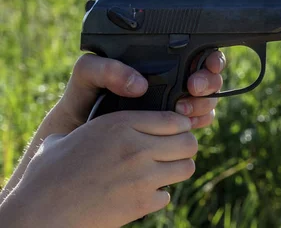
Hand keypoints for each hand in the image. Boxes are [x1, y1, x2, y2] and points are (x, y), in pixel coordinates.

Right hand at [0, 111, 197, 227]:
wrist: (41, 211)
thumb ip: (94, 128)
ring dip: (176, 171)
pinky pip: (167, 196)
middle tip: (173, 154)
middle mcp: (137, 147)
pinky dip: (157, 197)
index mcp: (121, 124)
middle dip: (184, 148)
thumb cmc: (48, 174)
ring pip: (186, 168)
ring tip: (162, 173)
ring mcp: (143, 176)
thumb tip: (89, 130)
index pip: (174, 119)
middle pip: (189, 143)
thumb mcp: (70, 137)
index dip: (179, 126)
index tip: (176, 131)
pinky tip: (142, 195)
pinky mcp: (141, 203)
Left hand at [55, 51, 225, 131]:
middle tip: (193, 87)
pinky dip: (200, 121)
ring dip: (204, 103)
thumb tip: (139, 84)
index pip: (195, 50)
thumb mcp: (88, 75)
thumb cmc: (83, 98)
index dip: (209, 56)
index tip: (204, 64)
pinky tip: (186, 124)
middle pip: (209, 75)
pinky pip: (200, 121)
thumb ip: (106, 69)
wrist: (79, 133)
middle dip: (209, 80)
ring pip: (208, 98)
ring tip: (181, 109)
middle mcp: (173, 78)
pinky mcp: (176, 127)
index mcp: (158, 59)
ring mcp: (178, 102)